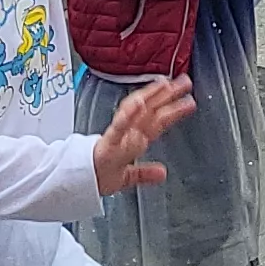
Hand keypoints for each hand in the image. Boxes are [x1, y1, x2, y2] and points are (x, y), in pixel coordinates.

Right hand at [91, 75, 195, 193]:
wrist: (78, 183)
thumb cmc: (98, 175)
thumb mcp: (126, 177)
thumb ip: (144, 173)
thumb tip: (162, 173)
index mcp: (133, 140)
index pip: (155, 120)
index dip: (172, 107)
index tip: (187, 97)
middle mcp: (128, 134)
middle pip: (151, 111)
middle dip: (168, 96)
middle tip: (184, 82)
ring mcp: (119, 136)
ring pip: (138, 113)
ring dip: (152, 97)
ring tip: (164, 85)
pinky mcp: (108, 143)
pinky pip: (119, 127)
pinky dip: (128, 115)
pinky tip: (137, 103)